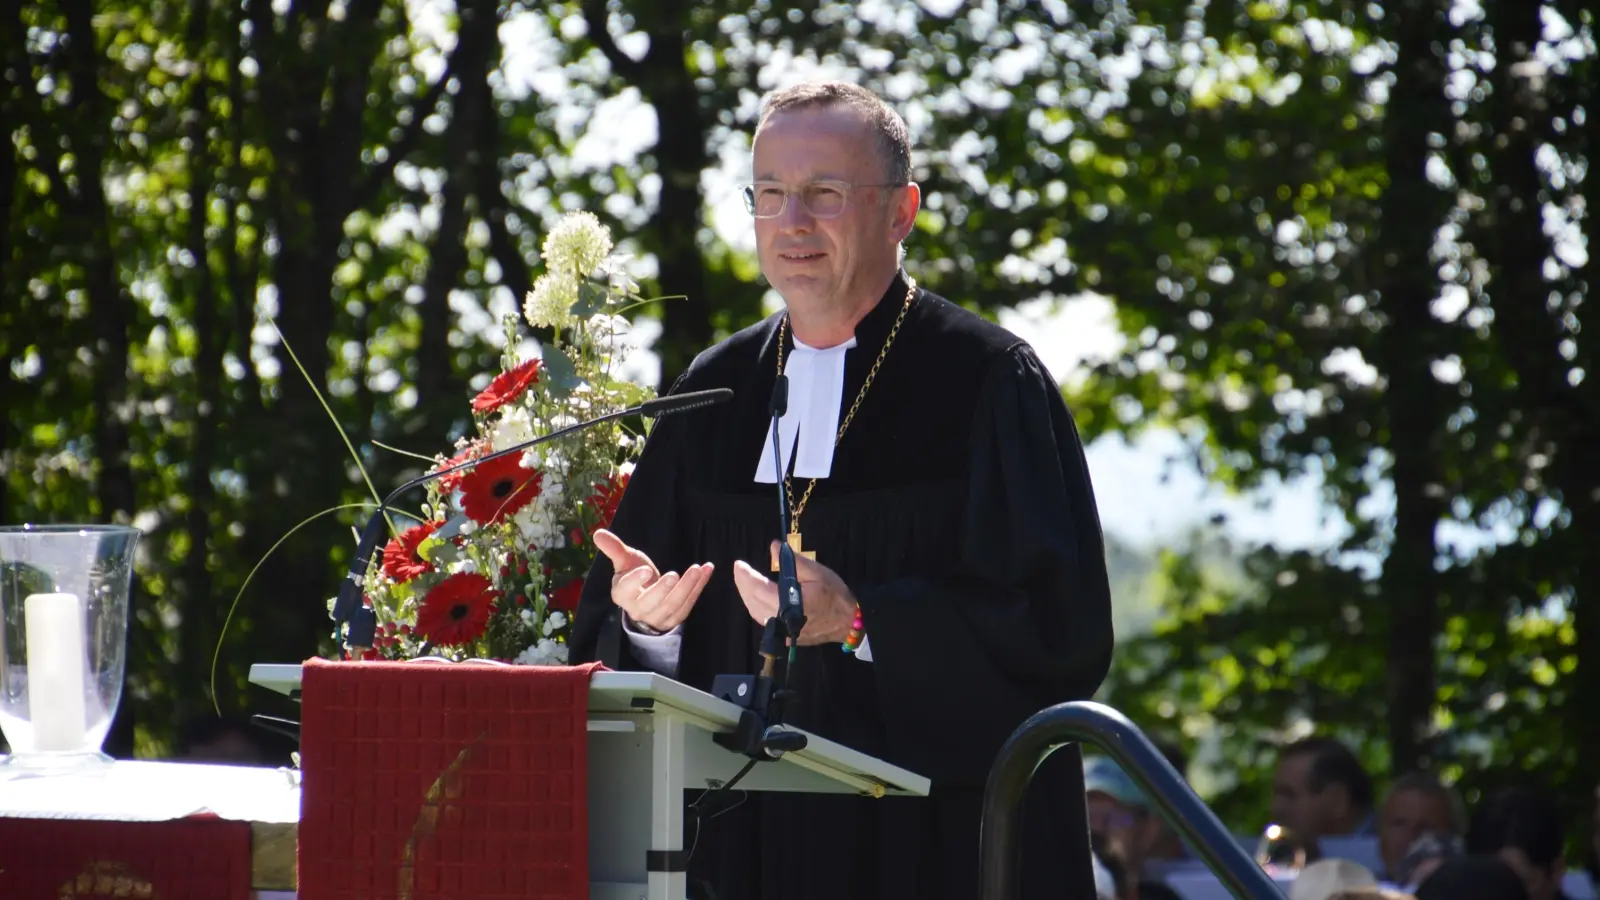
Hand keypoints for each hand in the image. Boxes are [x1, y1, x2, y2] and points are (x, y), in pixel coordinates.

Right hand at [593, 528, 713, 633]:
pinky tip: (707, 569)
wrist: (648, 598)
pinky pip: (689, 603)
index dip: (634, 581)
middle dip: (663, 589)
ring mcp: (658, 617)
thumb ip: (614, 548)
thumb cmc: (636, 576)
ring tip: (697, 569)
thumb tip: (598, 533)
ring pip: (673, 605)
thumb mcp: (625, 561)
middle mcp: (638, 610)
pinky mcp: (675, 618)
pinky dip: (699, 587)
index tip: (645, 569)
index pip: (625, 591)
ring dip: (687, 587)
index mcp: (622, 595)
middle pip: (651, 603)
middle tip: (674, 574)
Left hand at [731, 542, 858, 645]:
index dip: (746, 577)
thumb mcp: (817, 572)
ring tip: (745, 581)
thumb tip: (774, 547)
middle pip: (753, 603)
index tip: (738, 565)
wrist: (849, 622)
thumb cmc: (835, 595)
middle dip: (743, 586)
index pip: (759, 590)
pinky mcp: (787, 637)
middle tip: (740, 570)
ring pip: (757, 614)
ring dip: (748, 597)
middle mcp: (783, 620)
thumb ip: (792, 561)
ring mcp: (784, 632)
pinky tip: (757, 597)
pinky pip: (765, 621)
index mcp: (790, 603)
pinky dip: (757, 607)